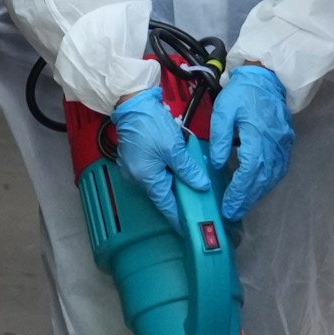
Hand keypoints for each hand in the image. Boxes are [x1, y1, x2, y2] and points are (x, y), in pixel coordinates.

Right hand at [110, 82, 213, 227]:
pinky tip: (175, 166)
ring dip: (173, 181)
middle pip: (162, 194)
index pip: (166, 205)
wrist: (133, 105)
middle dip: (179, 196)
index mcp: (146, 178)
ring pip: (158, 182)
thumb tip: (201, 186)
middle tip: (196, 199)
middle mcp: (137, 179)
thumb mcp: (174, 148)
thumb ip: (188, 170)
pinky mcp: (134, 161)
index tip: (189, 229)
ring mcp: (133, 170)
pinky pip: (152, 173)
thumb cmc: (151, 124)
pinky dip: (165, 172)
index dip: (178, 218)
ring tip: (189, 178)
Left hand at [215, 65, 293, 220]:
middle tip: (233, 212)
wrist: (267, 78)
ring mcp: (283, 145)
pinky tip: (257, 188)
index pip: (250, 170)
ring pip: (272, 176)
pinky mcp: (286, 143)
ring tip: (242, 204)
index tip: (228, 205)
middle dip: (247, 198)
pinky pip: (279, 169)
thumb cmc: (242, 93)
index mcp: (257, 136)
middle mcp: (274, 145)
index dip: (239, 191)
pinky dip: (267, 182)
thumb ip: (220, 139)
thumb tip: (217, 165)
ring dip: (257, 193)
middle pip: (262, 179)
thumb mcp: (223, 112)